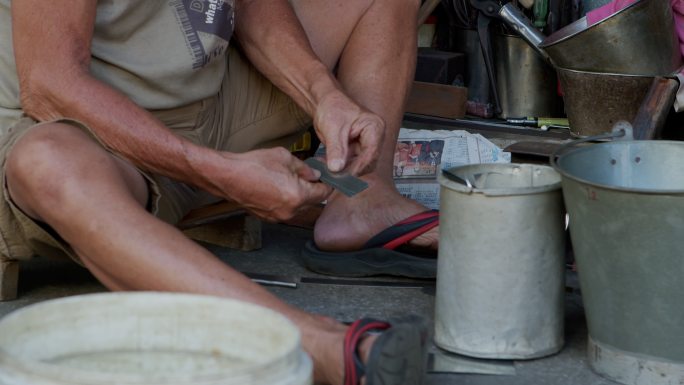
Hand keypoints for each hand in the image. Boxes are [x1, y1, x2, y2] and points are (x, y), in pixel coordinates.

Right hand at [207, 148, 332, 221]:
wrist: (227, 176)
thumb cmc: (253, 165)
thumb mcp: (284, 158)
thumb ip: (304, 168)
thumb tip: (315, 174)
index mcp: (298, 196)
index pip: (323, 193)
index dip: (327, 184)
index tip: (328, 179)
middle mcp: (290, 211)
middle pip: (312, 202)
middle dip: (313, 190)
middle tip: (310, 176)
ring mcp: (278, 217)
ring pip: (299, 208)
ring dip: (300, 196)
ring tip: (291, 181)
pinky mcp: (268, 218)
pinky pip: (285, 210)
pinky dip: (287, 201)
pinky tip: (278, 188)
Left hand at [313, 90, 384, 175]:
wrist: (325, 103)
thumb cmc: (332, 107)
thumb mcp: (333, 128)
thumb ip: (335, 149)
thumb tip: (336, 168)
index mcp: (375, 127)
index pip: (371, 152)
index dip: (358, 166)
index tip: (344, 175)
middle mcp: (374, 137)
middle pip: (368, 162)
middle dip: (351, 171)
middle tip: (334, 177)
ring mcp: (366, 145)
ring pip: (360, 166)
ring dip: (345, 171)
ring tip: (329, 172)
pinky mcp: (357, 151)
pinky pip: (352, 164)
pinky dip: (341, 168)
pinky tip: (329, 168)